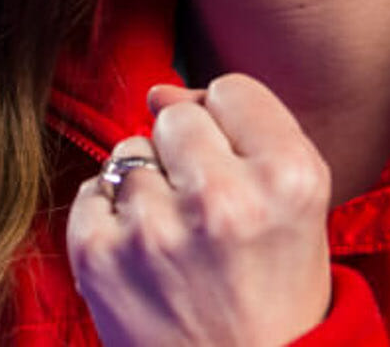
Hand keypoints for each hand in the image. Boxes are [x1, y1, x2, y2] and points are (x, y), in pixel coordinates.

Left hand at [66, 74, 334, 345]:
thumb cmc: (274, 299)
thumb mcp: (297, 213)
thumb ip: (246, 135)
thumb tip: (160, 89)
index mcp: (290, 179)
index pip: (232, 91)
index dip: (232, 128)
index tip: (238, 168)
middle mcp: (224, 199)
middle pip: (176, 115)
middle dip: (186, 154)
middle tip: (206, 211)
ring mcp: (155, 230)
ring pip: (129, 153)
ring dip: (147, 189)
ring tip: (177, 245)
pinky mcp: (99, 256)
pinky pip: (92, 193)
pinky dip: (111, 221)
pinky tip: (144, 260)